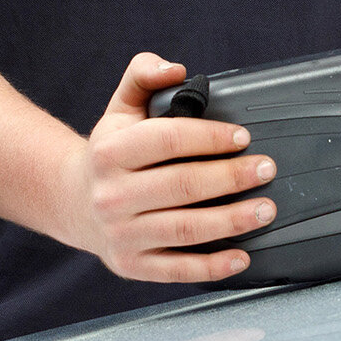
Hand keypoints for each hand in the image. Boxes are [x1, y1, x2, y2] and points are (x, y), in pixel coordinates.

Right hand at [59, 53, 278, 282]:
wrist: (75, 202)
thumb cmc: (111, 152)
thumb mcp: (120, 107)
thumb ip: (143, 75)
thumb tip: (176, 70)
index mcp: (110, 153)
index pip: (167, 140)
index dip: (210, 137)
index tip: (243, 137)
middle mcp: (111, 195)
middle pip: (182, 186)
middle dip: (232, 177)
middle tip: (266, 170)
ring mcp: (121, 235)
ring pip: (185, 230)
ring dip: (232, 221)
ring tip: (265, 209)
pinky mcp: (131, 265)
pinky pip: (178, 270)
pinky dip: (214, 267)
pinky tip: (242, 257)